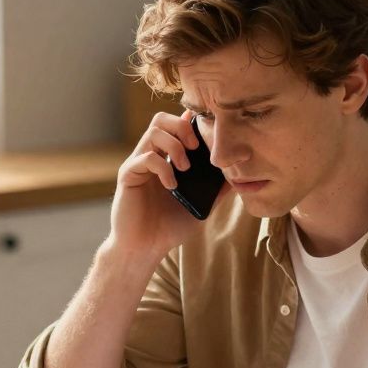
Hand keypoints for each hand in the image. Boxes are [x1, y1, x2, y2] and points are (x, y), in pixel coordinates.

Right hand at [108, 110, 210, 261]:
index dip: (192, 123)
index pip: (177, 125)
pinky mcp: (128, 175)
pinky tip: (172, 186)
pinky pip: (145, 157)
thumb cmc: (169, 228)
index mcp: (166, 158)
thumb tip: (240, 175)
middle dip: (183, 128)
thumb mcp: (201, 205)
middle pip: (162, 118)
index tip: (208, 140)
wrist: (145, 249)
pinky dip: (163, 168)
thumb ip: (216, 188)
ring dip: (175, 146)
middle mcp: (150, 155)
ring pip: (153, 131)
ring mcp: (138, 163)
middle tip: (196, 149)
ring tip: (185, 169)